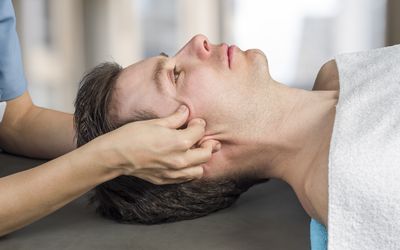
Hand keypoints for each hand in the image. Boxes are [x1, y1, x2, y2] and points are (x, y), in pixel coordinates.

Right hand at [97, 105, 219, 184]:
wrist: (115, 156)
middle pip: (206, 154)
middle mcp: (180, 160)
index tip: (194, 121)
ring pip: (199, 170)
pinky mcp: (166, 180)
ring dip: (200, 161)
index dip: (199, 124)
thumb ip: (175, 118)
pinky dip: (189, 170)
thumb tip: (186, 111)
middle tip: (202, 137)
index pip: (200, 132)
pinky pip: (186, 178)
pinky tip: (183, 161)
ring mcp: (174, 172)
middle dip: (207, 144)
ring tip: (194, 151)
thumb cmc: (132, 136)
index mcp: (180, 142)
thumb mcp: (155, 122)